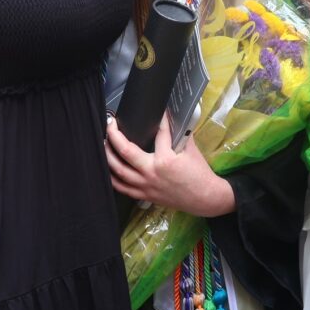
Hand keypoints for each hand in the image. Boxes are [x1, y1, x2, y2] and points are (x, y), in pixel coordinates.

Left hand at [105, 116, 234, 216]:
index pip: (159, 134)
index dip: (160, 120)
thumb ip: (180, 134)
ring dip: (109, 156)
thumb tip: (172, 119)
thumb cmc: (199, 173)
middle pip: (125, 152)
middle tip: (110, 125)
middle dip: (114, 136)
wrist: (205, 198)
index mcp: (165, 160)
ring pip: (119, 171)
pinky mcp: (145, 195)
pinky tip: (108, 169)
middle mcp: (151, 173)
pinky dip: (113, 178)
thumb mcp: (191, 150)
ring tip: (104, 143)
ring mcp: (146, 186)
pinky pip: (123, 188)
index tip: (158, 112)